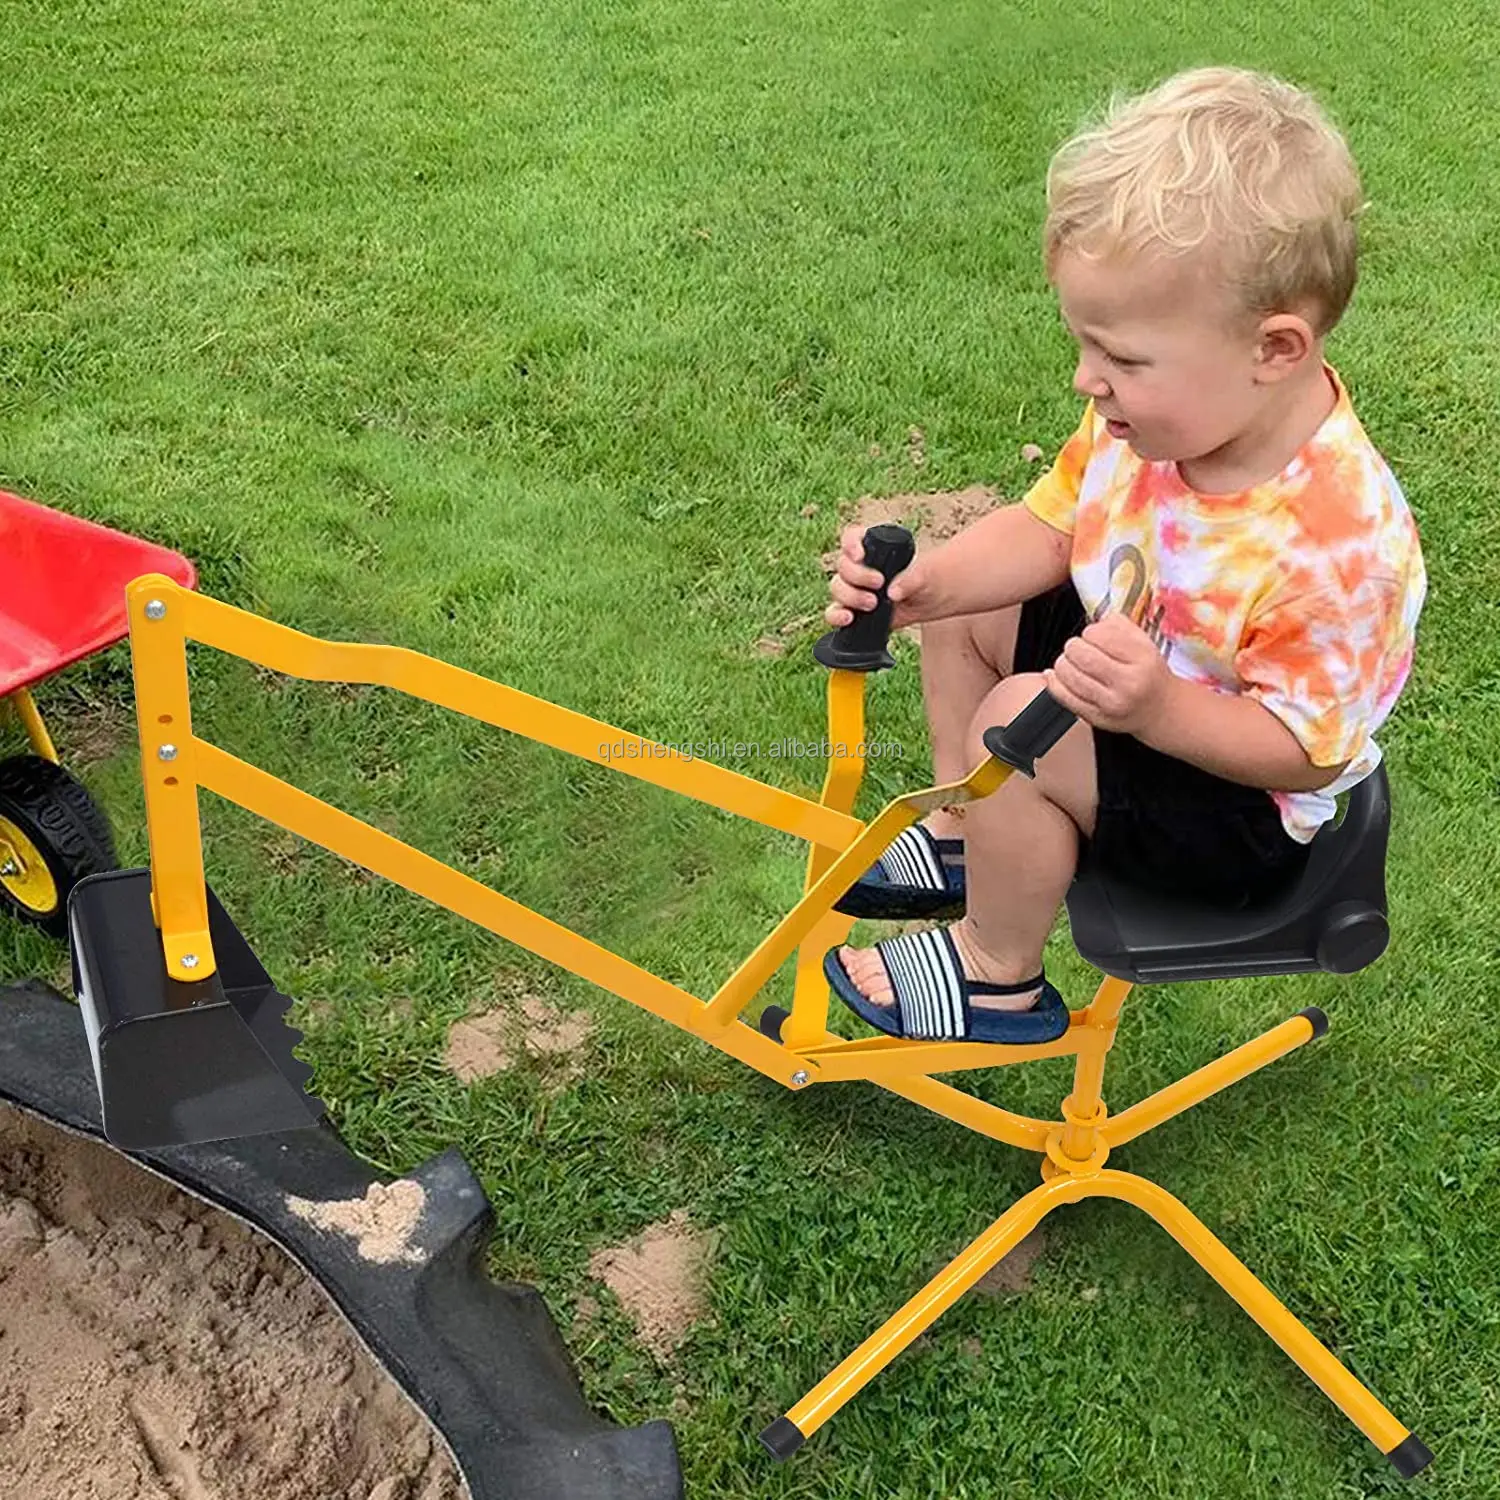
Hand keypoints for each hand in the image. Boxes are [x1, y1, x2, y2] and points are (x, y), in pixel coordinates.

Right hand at [824, 525, 926, 629]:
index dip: (850, 545)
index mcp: (874, 546)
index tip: (860, 556)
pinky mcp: (854, 609)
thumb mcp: (927, 575)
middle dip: (857, 576)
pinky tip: (848, 618)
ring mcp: (855, 588)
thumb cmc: (930, 578)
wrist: (934, 600)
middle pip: (843, 566)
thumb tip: (893, 592)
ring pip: (837, 588)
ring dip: (850, 597)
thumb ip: (912, 579)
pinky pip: (834, 612)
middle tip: (879, 584)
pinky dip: (836, 615)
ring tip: (873, 605)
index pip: (851, 537)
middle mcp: (860, 566)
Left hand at [1044, 613, 1170, 733]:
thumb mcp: (1144, 643)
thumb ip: (1118, 625)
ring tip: (1071, 662)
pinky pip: (1064, 697)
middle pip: (1081, 655)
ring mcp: (1112, 703)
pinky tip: (1056, 675)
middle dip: (1073, 646)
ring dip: (1063, 663)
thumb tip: (1093, 620)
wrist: (1161, 709)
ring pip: (1069, 675)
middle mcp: (1129, 682)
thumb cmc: (1148, 672)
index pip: (1100, 635)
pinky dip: (1054, 682)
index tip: (1092, 636)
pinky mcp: (1097, 718)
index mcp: (1143, 658)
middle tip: (1078, 648)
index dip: (1090, 631)